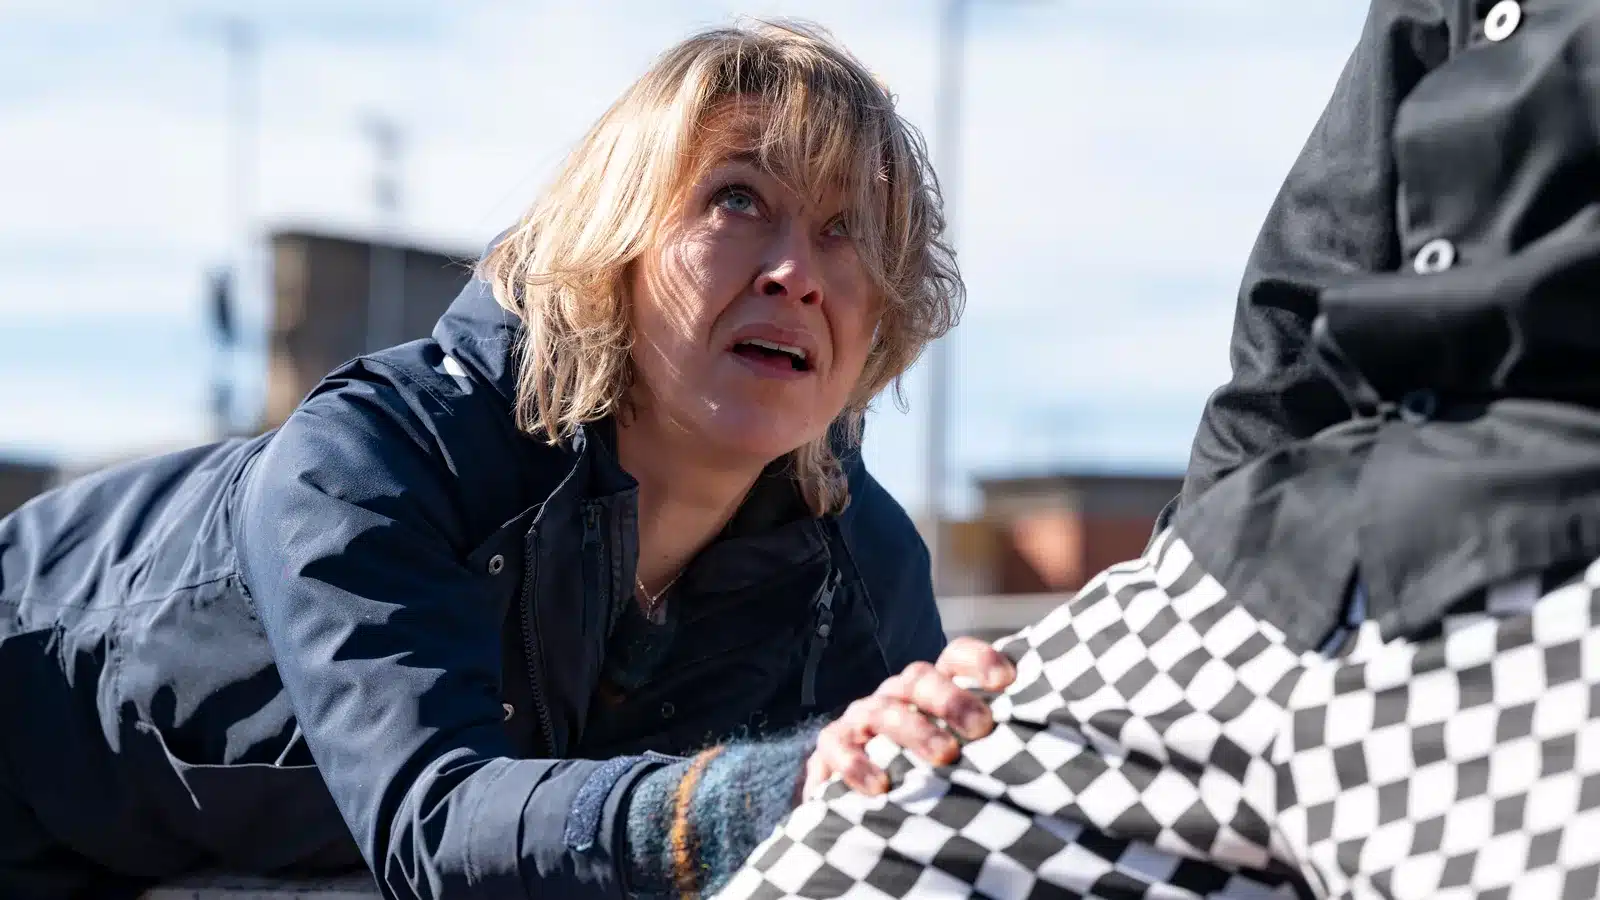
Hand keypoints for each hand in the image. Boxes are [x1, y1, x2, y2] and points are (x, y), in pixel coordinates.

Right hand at [803, 637, 1015, 798]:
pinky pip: (838, 746)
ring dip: (916, 731)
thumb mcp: (960, 749)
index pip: (954, 657)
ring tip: (946, 756)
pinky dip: (858, 764)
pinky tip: (881, 786)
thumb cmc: (927, 771)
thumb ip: (994, 740)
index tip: (1008, 680)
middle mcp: (897, 694)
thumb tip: (1055, 739)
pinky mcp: (832, 747)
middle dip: (951, 700)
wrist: (861, 794)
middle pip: (921, 679)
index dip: (979, 660)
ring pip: (885, 711)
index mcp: (932, 687)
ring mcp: (862, 717)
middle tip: (982, 727)